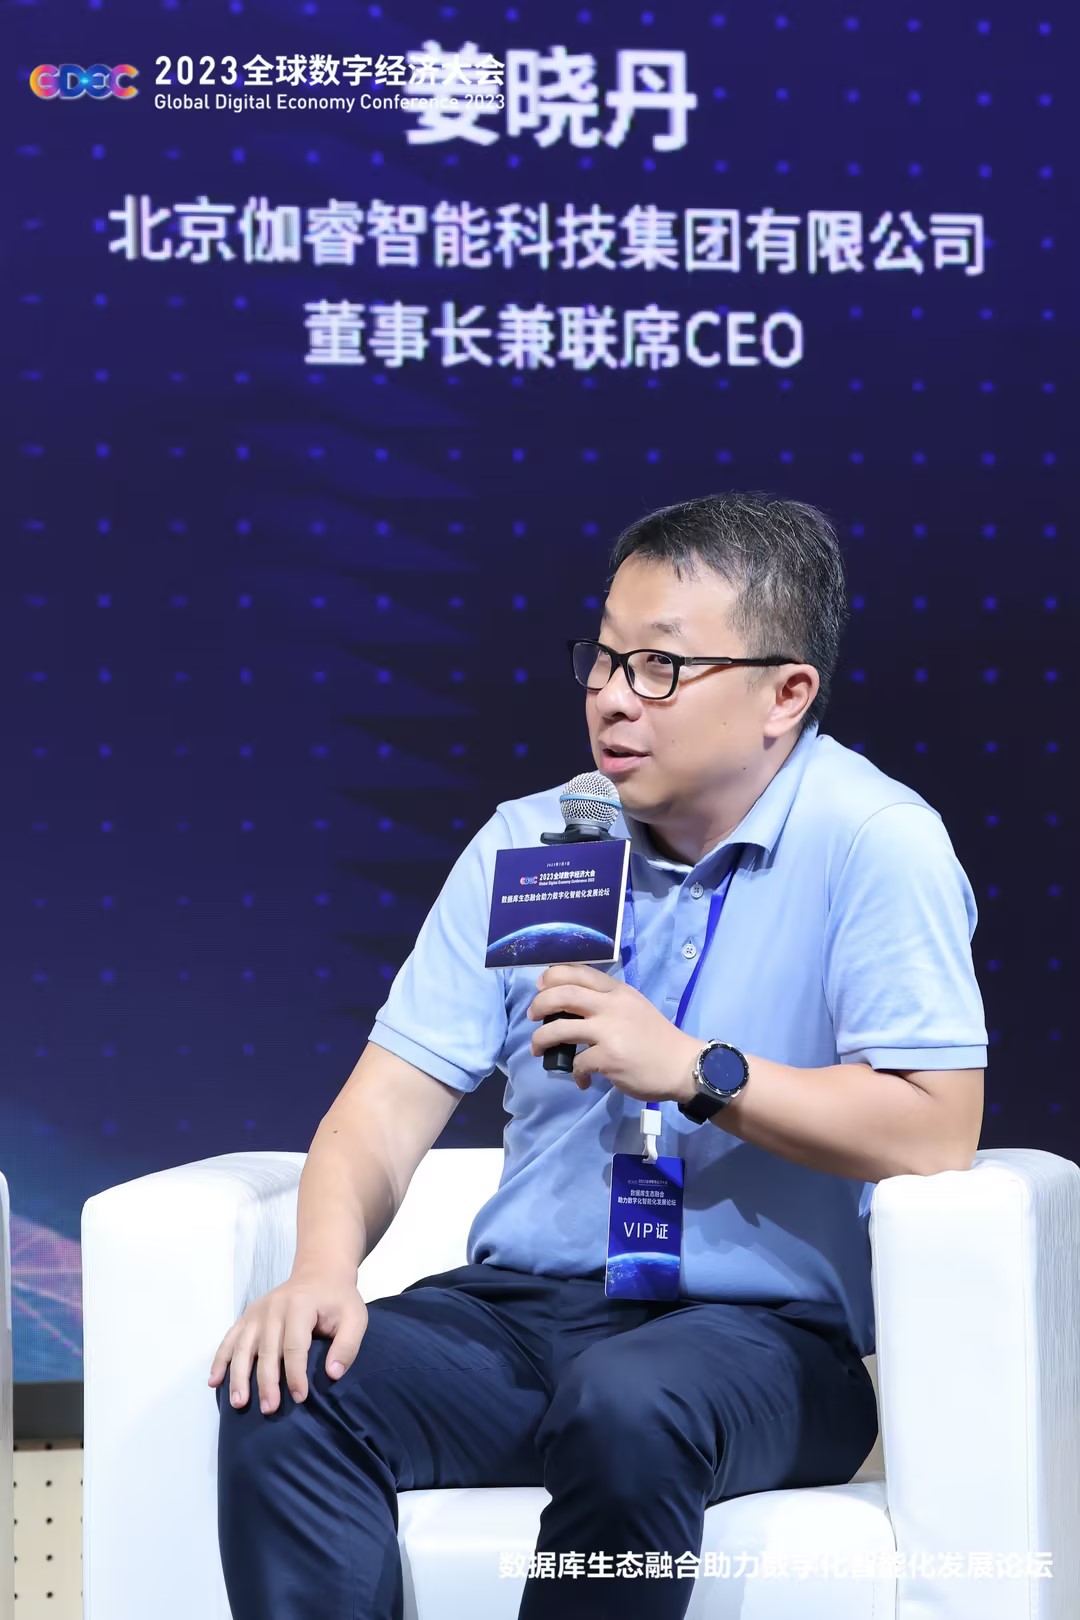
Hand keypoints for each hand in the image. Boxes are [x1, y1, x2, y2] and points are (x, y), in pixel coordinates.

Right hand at [208, 1268, 368, 1414]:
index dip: (296, 1374)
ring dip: (238, 1376)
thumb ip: (347, 1345)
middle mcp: (273, 1307)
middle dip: (266, 1382)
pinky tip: (213, 1381)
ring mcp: (257, 1312)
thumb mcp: (355, 1317)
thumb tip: (332, 1375)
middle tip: (269, 1409)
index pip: (294, 1345)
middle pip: (266, 1350)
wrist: (320, 1273)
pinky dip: (219, 1360)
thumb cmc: (338, 1300)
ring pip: (242, 1347)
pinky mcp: (248, 1317)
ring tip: (239, 1403)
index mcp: (300, 1305)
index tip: (300, 1398)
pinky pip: (229, 1339)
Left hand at [528, 964, 699, 1102]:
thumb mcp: (634, 1007)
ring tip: (537, 1047)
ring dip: (541, 1039)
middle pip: (562, 995)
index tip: (541, 985)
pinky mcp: (608, 1058)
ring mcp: (609, 1032)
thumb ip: (608, 1002)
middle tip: (532, 1015)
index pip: (579, 972)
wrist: (682, 1066)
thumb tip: (571, 1007)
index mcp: (618, 991)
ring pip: (559, 1029)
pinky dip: (575, 1073)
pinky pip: (578, 1063)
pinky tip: (582, 1080)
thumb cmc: (657, 1037)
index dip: (553, 976)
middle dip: (539, 1004)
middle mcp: (611, 1006)